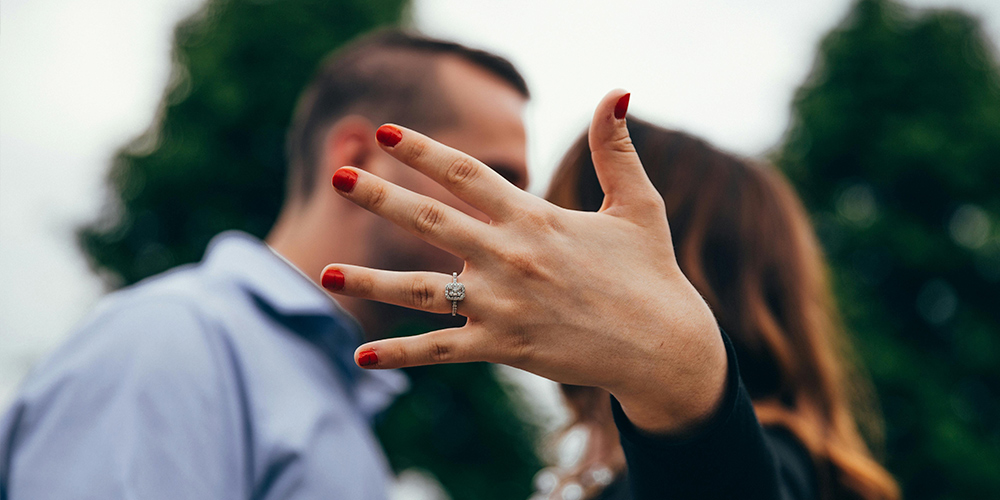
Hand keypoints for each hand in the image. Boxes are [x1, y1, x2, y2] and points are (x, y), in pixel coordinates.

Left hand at [322, 90, 727, 433]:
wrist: (664, 347)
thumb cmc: (650, 272)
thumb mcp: (638, 204)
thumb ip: (616, 149)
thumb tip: (619, 91)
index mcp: (536, 218)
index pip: (468, 175)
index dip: (424, 151)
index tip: (385, 132)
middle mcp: (510, 259)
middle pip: (431, 221)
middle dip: (381, 197)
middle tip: (338, 177)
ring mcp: (502, 307)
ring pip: (421, 290)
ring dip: (371, 280)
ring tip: (326, 270)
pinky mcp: (503, 348)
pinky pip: (441, 351)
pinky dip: (400, 354)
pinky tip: (360, 356)